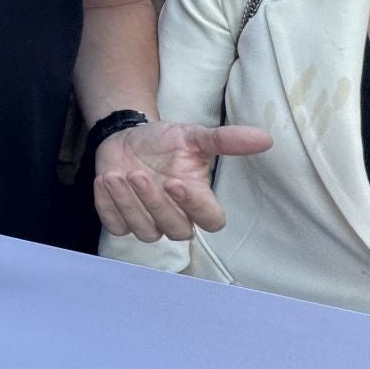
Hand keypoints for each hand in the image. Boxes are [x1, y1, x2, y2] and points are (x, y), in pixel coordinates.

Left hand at [94, 121, 272, 241]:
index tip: (175, 182)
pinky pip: (116, 226)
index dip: (195, 208)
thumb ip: (226, 140)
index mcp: (197, 197)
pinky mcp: (121, 220)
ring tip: (117, 175)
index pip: (211, 221)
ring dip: (128, 205)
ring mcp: (148, 220)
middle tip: (137, 174)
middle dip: (154, 204)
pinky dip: (108, 206)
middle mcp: (175, 215)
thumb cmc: (164, 141)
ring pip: (145, 232)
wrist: (128, 137)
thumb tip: (265, 138)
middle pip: (176, 230)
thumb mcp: (193, 135)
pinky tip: (104, 181)